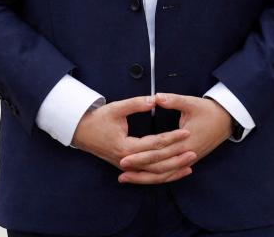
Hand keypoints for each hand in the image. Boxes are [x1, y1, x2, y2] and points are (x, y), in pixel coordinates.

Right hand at [71, 95, 193, 183]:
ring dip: (172, 169)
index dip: (171, 138)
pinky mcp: (126, 167)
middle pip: (157, 162)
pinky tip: (175, 171)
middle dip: (176, 157)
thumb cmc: (97, 119)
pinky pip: (147, 174)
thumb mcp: (116, 108)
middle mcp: (126, 160)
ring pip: (153, 173)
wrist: (80, 131)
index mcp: (125, 147)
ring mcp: (126, 166)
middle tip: (194, 149)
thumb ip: (136, 104)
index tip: (186, 132)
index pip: (154, 144)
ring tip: (190, 163)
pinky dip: (162, 174)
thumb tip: (154, 99)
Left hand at [118, 93, 231, 183]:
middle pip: (159, 167)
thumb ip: (172, 100)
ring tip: (126, 177)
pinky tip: (145, 178)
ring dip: (145, 177)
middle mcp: (187, 154)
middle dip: (139, 169)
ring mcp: (189, 159)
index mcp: (185, 141)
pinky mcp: (189, 160)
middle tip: (120, 167)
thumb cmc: (209, 111)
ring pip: (165, 174)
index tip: (124, 156)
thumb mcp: (191, 102)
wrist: (227, 120)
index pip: (159, 152)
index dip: (141, 156)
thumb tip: (156, 97)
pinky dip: (158, 177)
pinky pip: (171, 173)